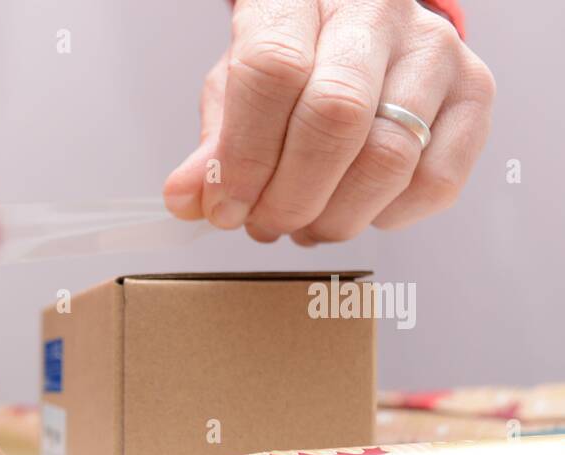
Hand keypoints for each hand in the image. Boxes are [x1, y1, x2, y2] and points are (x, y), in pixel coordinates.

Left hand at [163, 0, 493, 244]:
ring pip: (389, 158)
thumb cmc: (291, 60)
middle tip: (264, 225)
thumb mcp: (235, 87)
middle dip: (290, 196)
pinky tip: (354, 209)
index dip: (245, 156)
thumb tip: (187, 200)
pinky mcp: (475, 92)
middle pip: (336, 118)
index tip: (225, 207)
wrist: (358, 31)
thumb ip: (213, 147)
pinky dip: (385, 217)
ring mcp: (435, 51)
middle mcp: (376, 14)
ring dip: (334, 218)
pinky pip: (435, 181)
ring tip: (302, 225)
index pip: (272, 71)